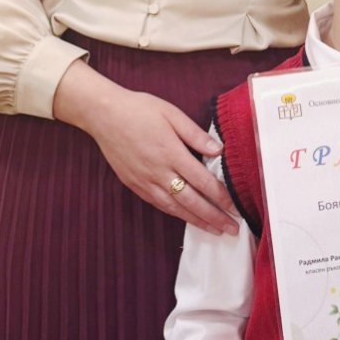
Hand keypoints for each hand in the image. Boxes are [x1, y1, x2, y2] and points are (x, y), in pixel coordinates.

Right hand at [52, 64, 239, 234]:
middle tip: (232, 229)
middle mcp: (159, 172)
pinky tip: (187, 219)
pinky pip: (159, 204)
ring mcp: (145, 181)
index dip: (221, 197)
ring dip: (197, 221)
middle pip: (191, 201)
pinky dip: (176, 214)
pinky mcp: (134, 184)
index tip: (236, 207)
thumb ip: (195, 134)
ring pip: (175, 208)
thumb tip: (218, 150)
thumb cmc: (139, 109)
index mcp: (171, 153)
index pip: (202, 181)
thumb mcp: (171, 113)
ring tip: (214, 230)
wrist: (103, 115)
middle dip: (214, 217)